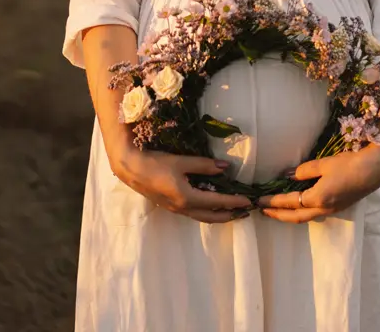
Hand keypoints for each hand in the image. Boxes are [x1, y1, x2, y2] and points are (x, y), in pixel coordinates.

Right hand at [112, 150, 254, 223]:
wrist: (130, 169)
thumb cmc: (155, 163)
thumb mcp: (182, 161)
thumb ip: (204, 165)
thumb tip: (226, 167)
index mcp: (187, 198)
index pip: (217, 201)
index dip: (234, 202)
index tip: (248, 201)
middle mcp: (182, 208)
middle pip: (211, 216)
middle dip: (229, 215)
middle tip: (245, 212)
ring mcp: (175, 209)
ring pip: (202, 217)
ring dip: (218, 215)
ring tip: (232, 211)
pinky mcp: (170, 205)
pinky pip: (193, 213)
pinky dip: (206, 212)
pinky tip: (210, 205)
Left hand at [257, 144, 379, 223]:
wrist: (376, 169)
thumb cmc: (349, 164)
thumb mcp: (324, 164)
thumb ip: (304, 171)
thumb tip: (287, 175)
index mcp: (318, 198)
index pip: (290, 202)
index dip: (273, 201)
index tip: (259, 200)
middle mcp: (324, 208)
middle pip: (296, 217)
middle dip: (278, 215)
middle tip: (263, 211)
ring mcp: (333, 209)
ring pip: (306, 217)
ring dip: (289, 215)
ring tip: (277, 211)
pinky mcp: (339, 206)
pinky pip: (315, 213)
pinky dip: (302, 212)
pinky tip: (299, 205)